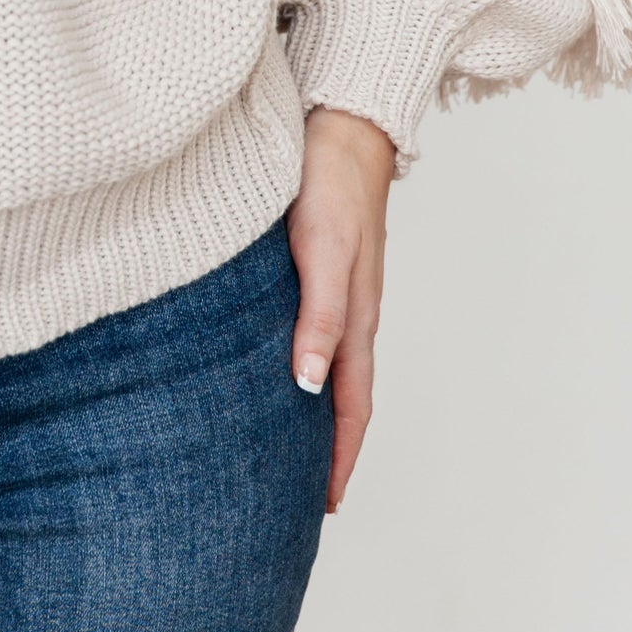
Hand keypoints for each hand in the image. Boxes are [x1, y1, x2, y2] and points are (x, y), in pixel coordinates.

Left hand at [285, 103, 394, 513]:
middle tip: (298, 497)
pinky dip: (302, 368)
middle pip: (342, 397)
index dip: (338, 458)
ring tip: (285, 449)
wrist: (340, 124)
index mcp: (356, 319)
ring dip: (313, 413)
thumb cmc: (330, 184)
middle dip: (327, 450)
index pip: (351, 407)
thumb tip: (307, 388)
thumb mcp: (325, 253)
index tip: (322, 507)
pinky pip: (315, 335)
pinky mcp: (320, 268)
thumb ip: (319, 318)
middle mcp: (350, 313)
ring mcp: (338, 291)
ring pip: (329, 368)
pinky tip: (275, 369)